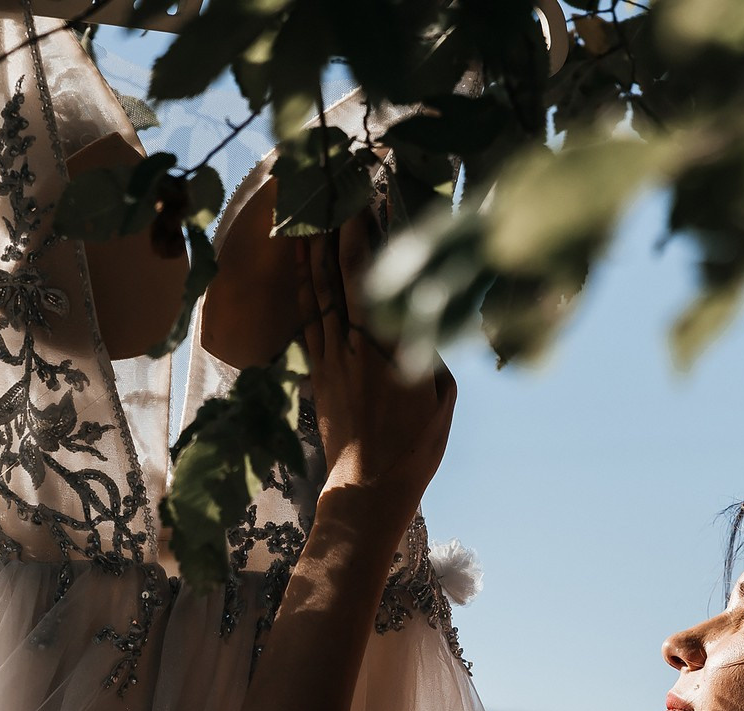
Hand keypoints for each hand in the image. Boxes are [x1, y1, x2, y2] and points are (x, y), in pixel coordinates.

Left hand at [294, 214, 456, 520]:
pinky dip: (304, 285)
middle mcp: (355, 344)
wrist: (369, 487)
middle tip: (338, 190)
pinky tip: (301, 262)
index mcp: (390, 346)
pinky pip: (307, 317)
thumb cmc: (415, 447)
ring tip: (311, 213)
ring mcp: (332, 356)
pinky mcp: (318, 372)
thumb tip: (422, 318)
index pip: (376, 276)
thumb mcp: (441, 398)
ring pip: (318, 291)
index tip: (370, 198)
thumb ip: (430, 351)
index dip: (368, 233)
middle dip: (338, 227)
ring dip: (314, 249)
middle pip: (341, 273)